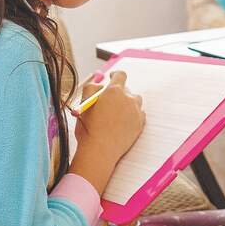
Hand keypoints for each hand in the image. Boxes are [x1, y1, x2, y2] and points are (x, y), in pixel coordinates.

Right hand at [68, 71, 145, 194]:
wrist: (101, 150)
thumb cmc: (89, 127)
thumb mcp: (83, 104)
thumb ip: (91, 88)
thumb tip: (100, 83)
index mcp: (114, 91)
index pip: (120, 75)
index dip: (115, 75)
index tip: (112, 77)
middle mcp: (129, 98)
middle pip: (126, 90)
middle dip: (118, 94)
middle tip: (108, 103)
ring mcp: (137, 111)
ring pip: (134, 101)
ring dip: (126, 104)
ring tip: (115, 114)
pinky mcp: (141, 122)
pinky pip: (138, 114)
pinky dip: (131, 115)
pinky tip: (121, 123)